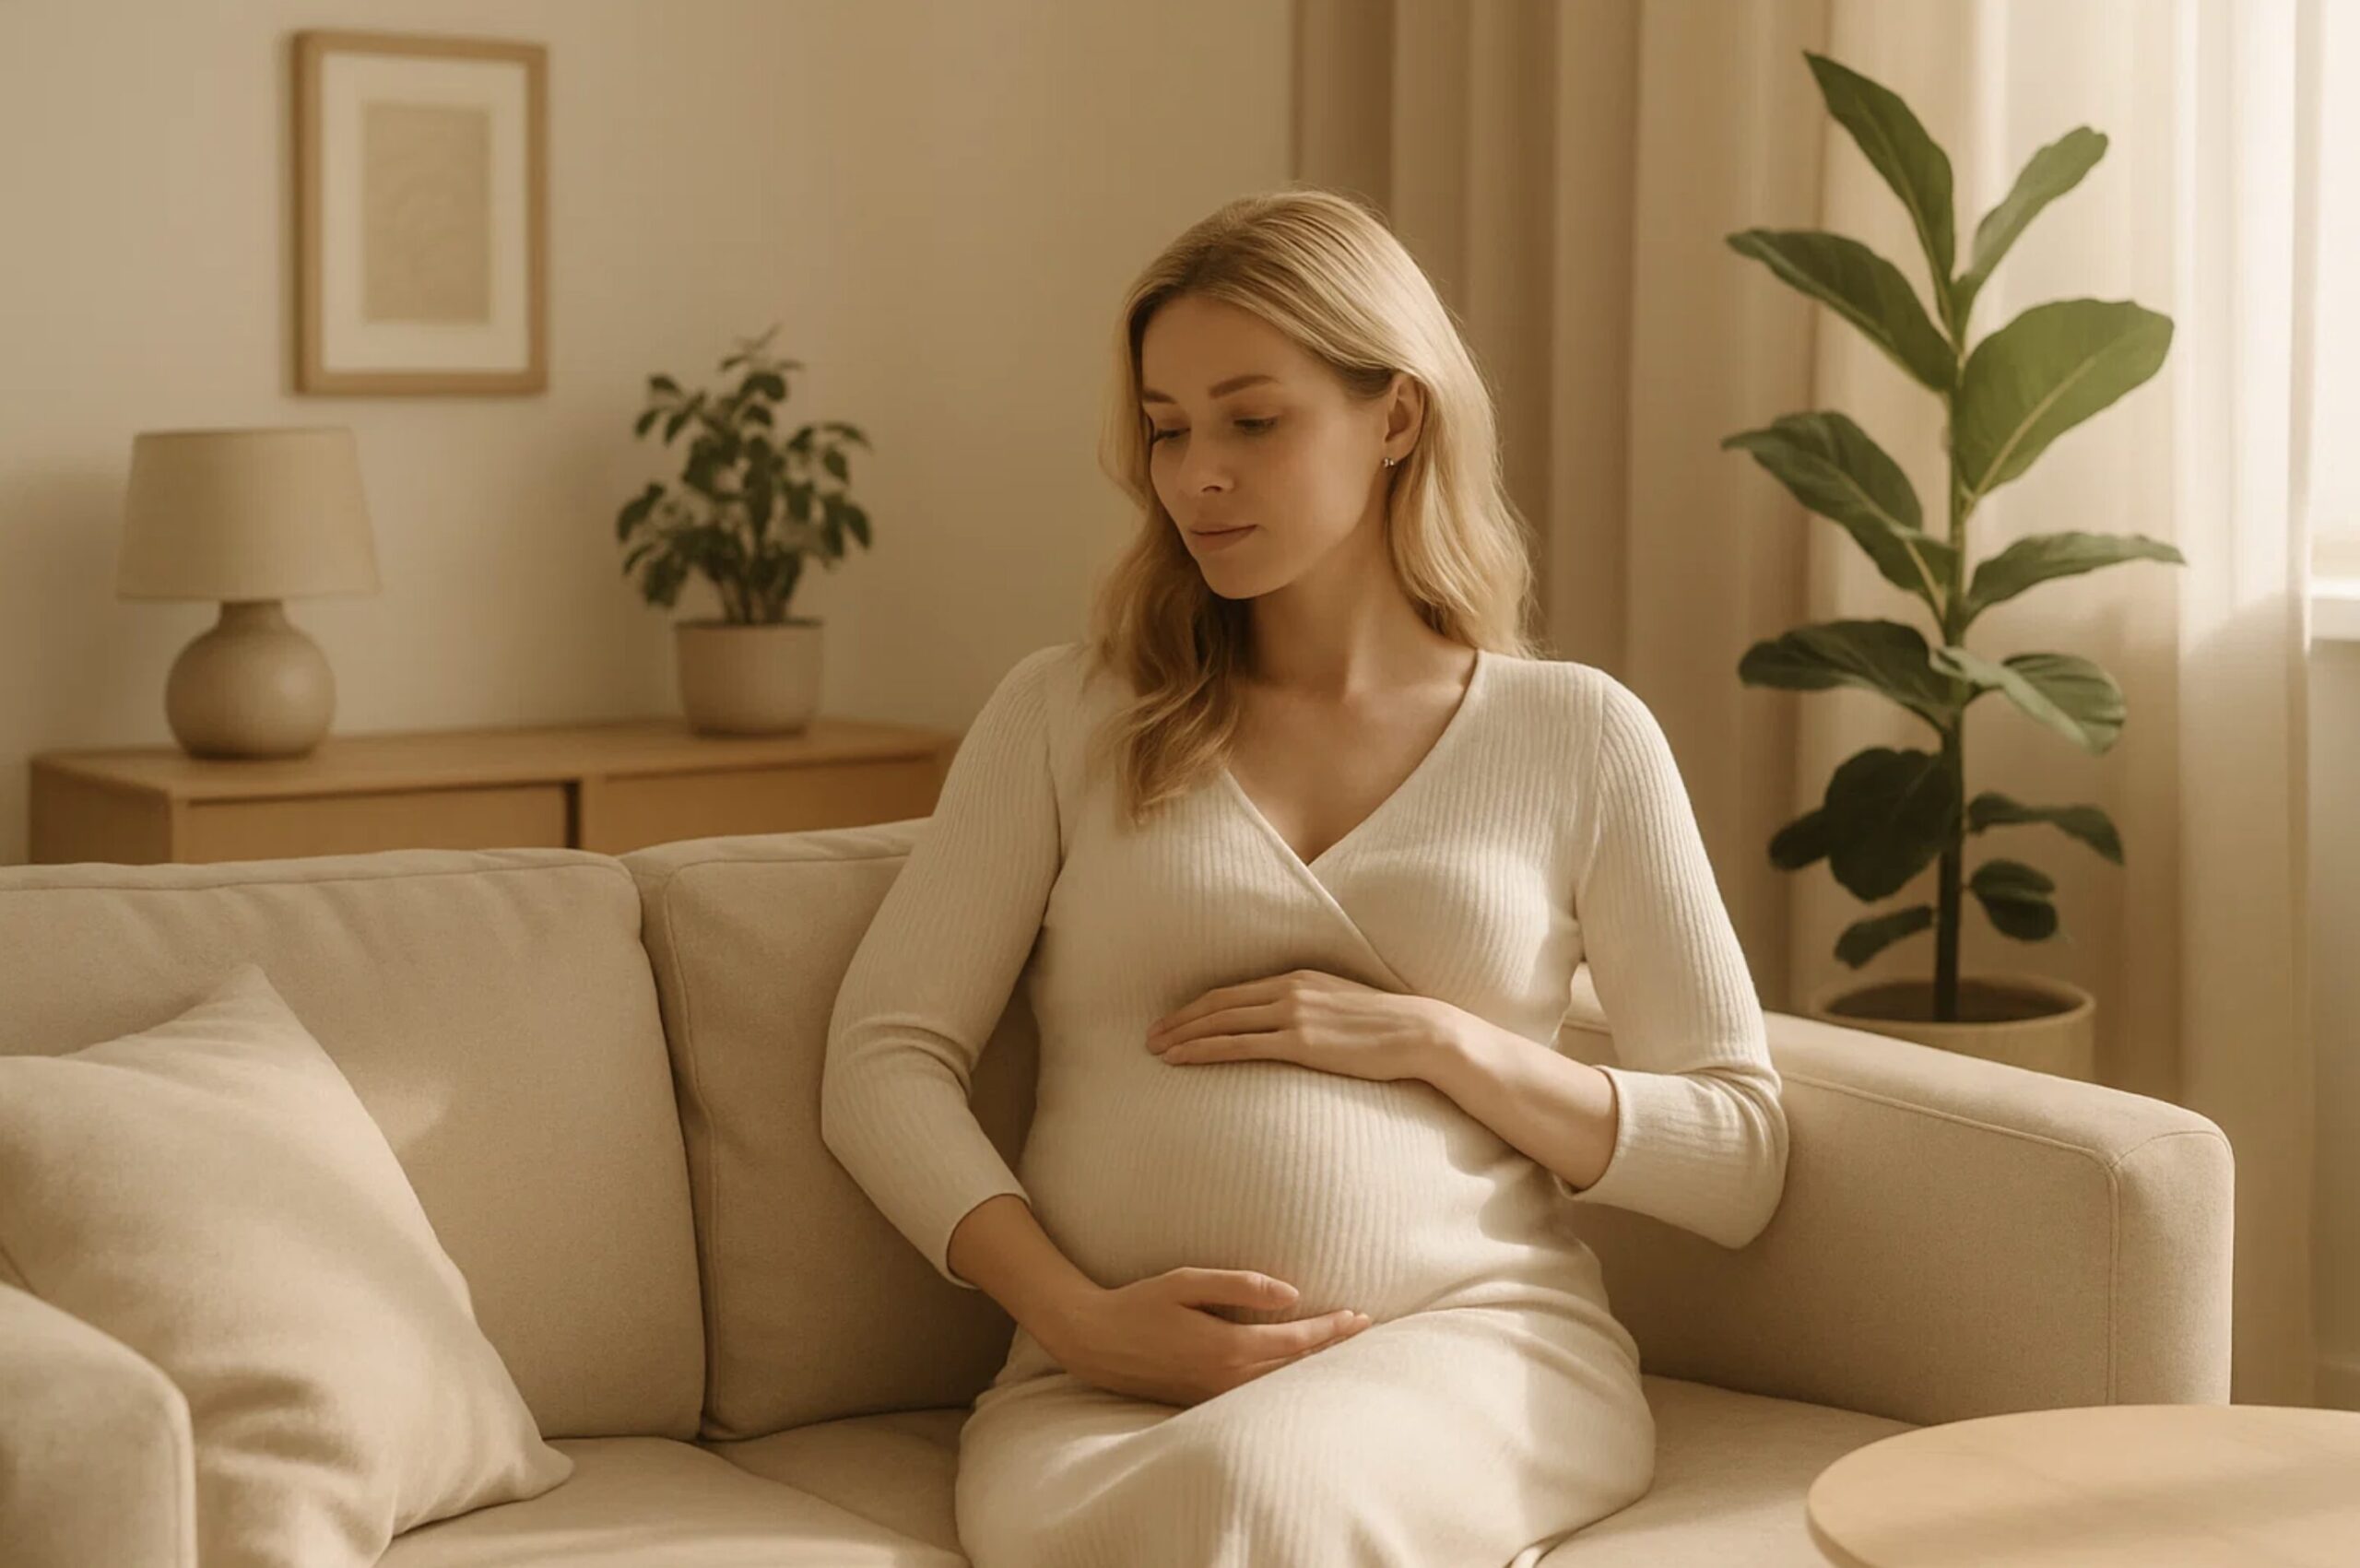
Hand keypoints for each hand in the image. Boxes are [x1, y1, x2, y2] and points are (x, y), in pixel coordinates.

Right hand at [1038, 1268, 1371, 1407]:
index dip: (1333, 1329)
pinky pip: (1257, 1395)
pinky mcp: (1204, 1401)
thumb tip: (1292, 1294)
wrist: (1096, 1342)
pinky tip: (1295, 1370)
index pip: (1297, 1340)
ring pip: (1279, 1386)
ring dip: (1312, 1368)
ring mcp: (1216, 1395)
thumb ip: (1241, 1285)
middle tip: (1366, 1331)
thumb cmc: (1139, 1304)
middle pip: (1296, 1369)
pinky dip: (1284, 1381)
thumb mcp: (1187, 1282)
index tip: (1361, 1317)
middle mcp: (1227, 1378)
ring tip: (1340, 1350)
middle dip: (1333, 1350)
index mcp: (1228, 1347)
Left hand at [1145, 967, 1453, 1083]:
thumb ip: (1312, 1009)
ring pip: (1220, 1022)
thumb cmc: (1387, 1027)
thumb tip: (1291, 1027)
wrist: (1420, 1032)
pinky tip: (1181, 1060)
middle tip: (1149, 1037)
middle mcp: (1289, 990)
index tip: (1172, 1021)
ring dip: (1182, 1037)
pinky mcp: (1300, 1043)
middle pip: (1217, 1003)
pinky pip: (1239, 1046)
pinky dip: (1203, 1051)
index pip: (1232, 991)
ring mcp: (1293, 1015)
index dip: (1196, 1006)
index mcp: (1298, 977)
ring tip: (1156, 1051)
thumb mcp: (1342, 1005)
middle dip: (1179, 1020)